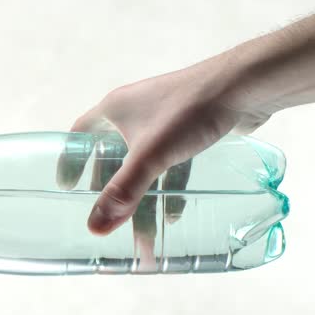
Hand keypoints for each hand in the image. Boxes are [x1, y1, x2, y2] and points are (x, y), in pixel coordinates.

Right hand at [57, 59, 271, 236]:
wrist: (246, 86)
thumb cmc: (191, 110)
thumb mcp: (150, 155)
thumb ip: (123, 192)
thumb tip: (95, 227)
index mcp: (115, 109)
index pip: (80, 135)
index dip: (71, 160)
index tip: (67, 186)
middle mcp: (135, 110)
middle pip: (112, 154)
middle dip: (111, 187)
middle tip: (107, 213)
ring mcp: (163, 119)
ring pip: (144, 162)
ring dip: (142, 194)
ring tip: (142, 229)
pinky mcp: (190, 127)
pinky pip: (171, 162)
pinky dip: (169, 187)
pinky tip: (174, 213)